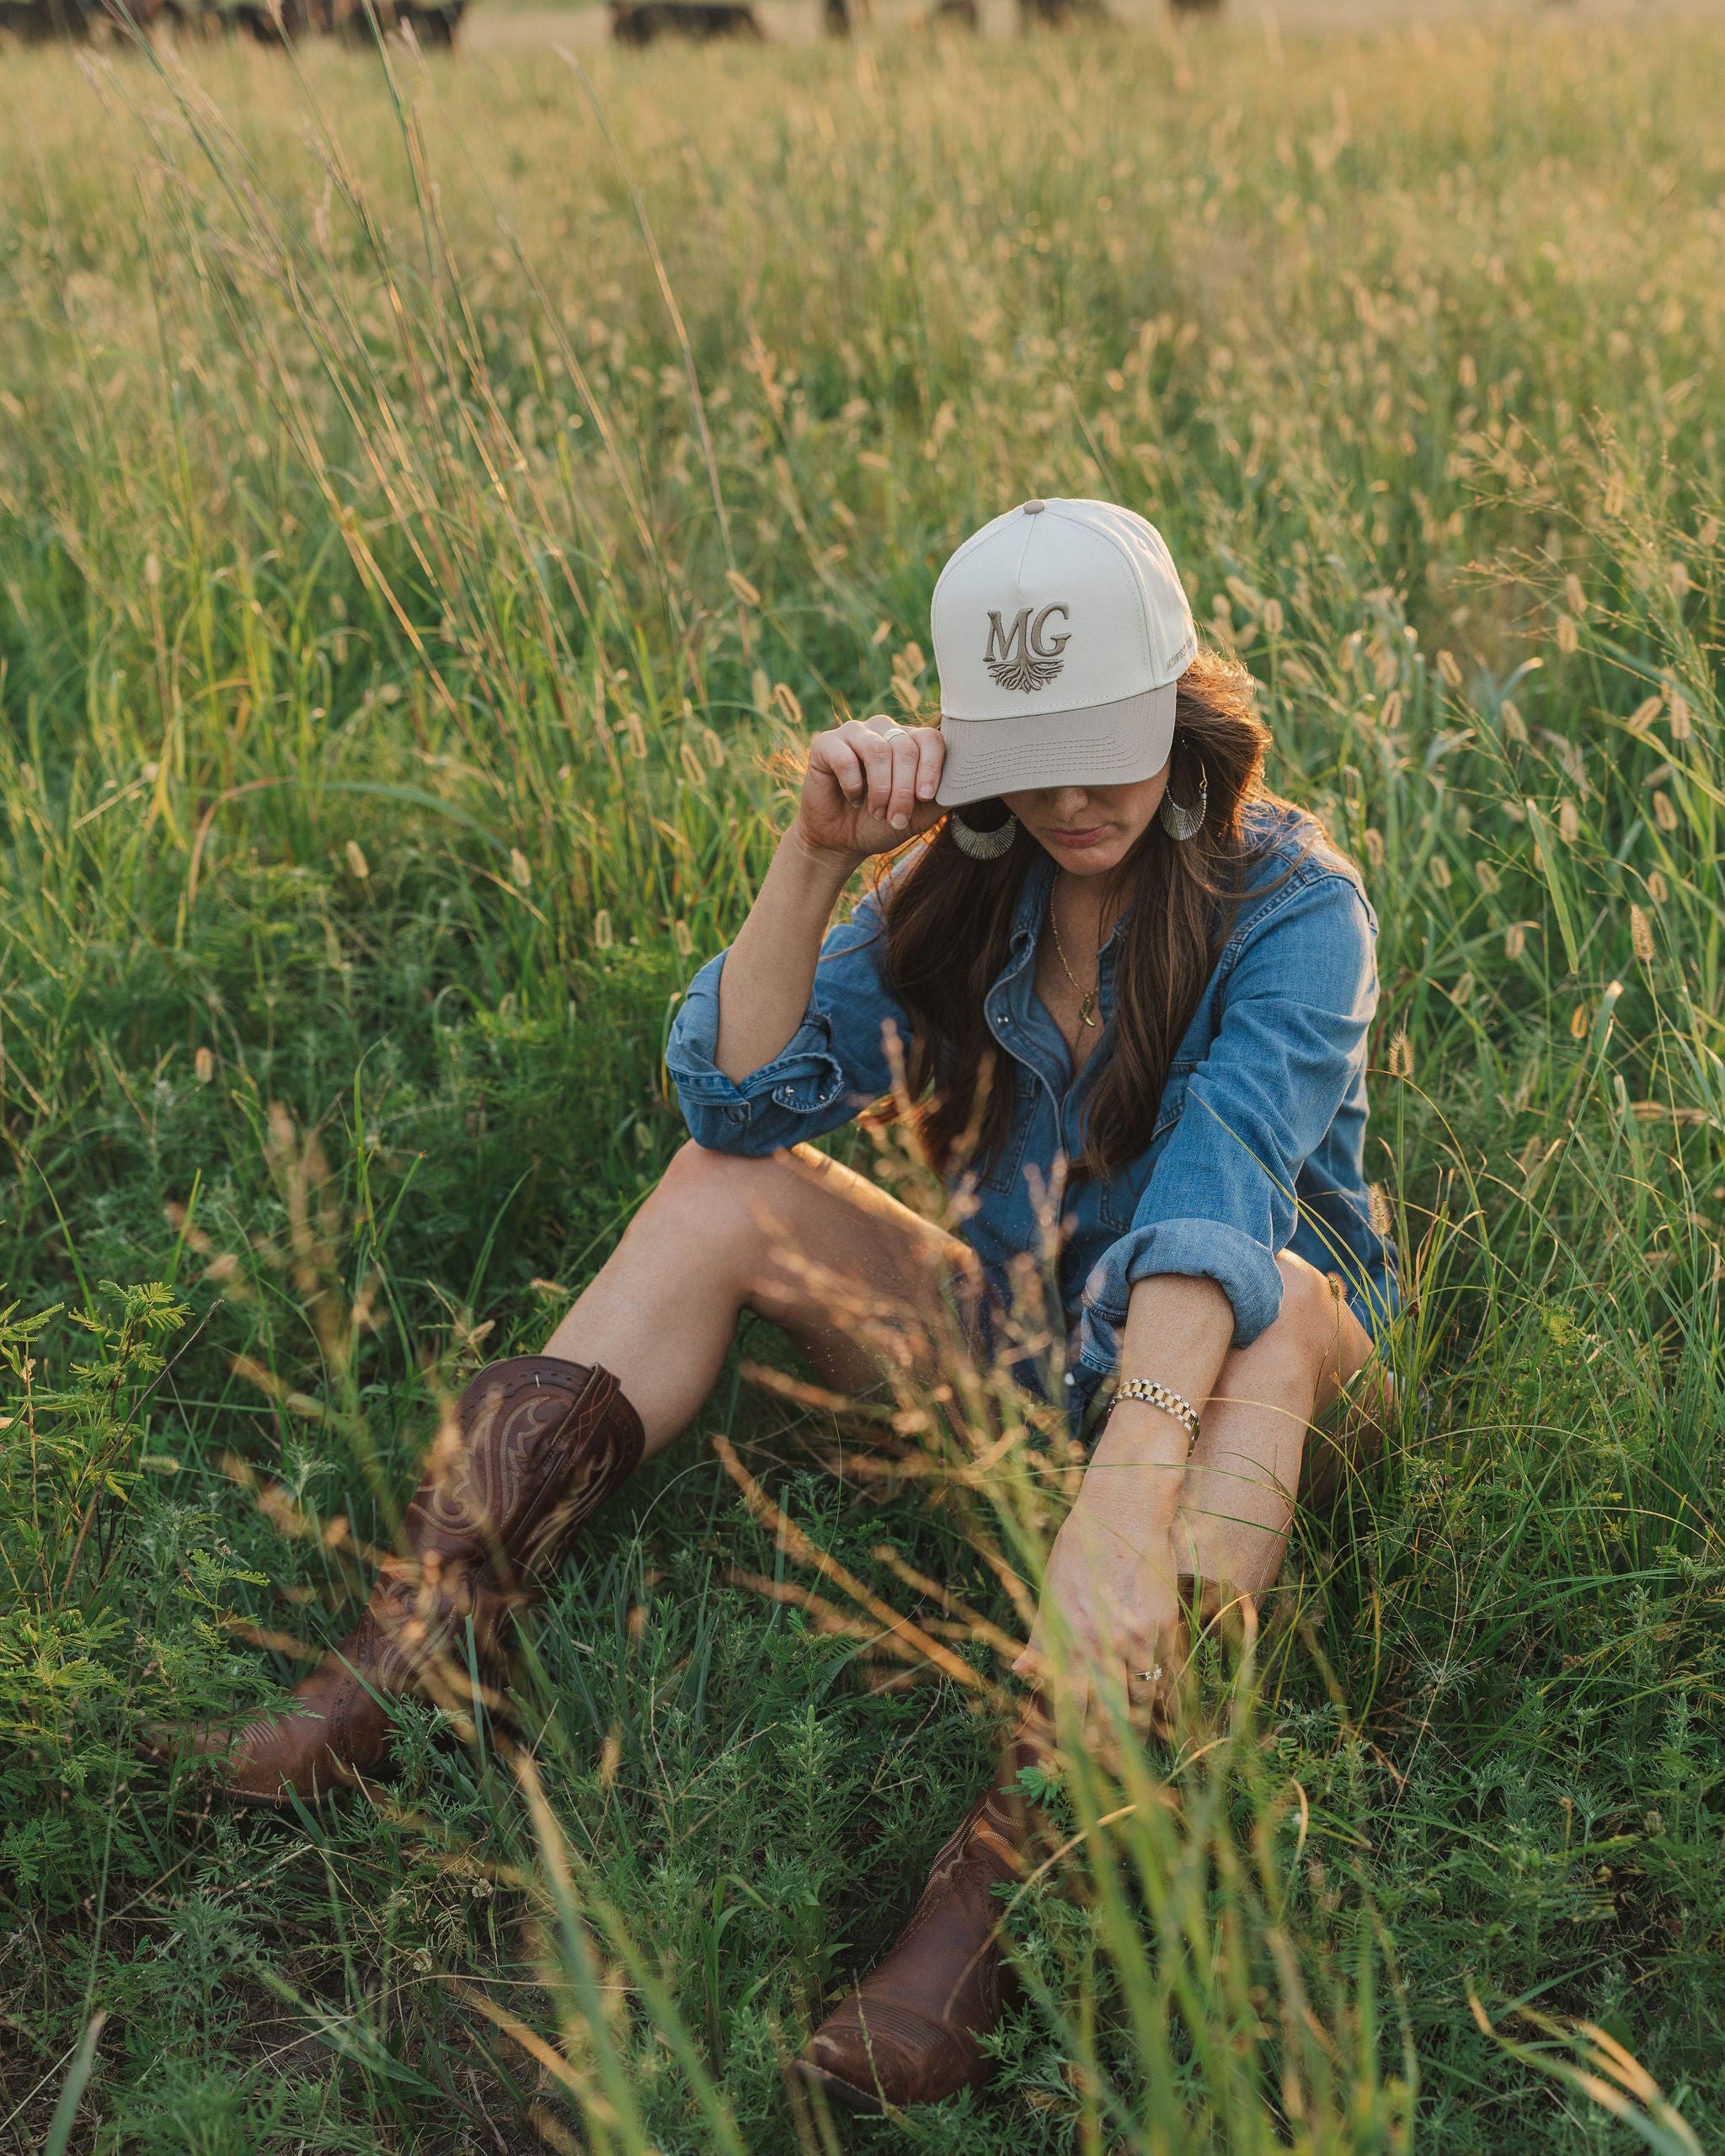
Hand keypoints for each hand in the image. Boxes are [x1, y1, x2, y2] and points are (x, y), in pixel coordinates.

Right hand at [795, 714, 945, 863]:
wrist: (841, 840)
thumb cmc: (882, 823)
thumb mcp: (919, 814)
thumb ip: (942, 795)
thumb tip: (968, 783)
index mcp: (909, 741)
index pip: (930, 739)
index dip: (931, 767)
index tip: (925, 796)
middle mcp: (884, 729)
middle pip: (905, 747)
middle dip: (903, 790)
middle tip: (896, 818)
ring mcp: (855, 733)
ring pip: (878, 751)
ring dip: (880, 790)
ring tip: (877, 812)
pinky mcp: (826, 744)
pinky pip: (846, 758)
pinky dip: (853, 786)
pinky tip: (852, 799)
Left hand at [1014, 1488, 1190, 1740]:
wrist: (1124, 1511)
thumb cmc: (1079, 1547)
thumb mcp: (1050, 1590)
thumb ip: (1040, 1638)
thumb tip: (1018, 1673)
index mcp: (1068, 1637)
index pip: (1068, 1703)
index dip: (1068, 1737)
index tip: (1067, 1760)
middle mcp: (1102, 1643)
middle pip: (1104, 1713)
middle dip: (1103, 1746)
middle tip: (1101, 1769)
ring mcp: (1137, 1637)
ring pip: (1138, 1700)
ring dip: (1134, 1729)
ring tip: (1130, 1752)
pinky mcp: (1165, 1626)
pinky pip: (1165, 1676)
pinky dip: (1161, 1701)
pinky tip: (1157, 1717)